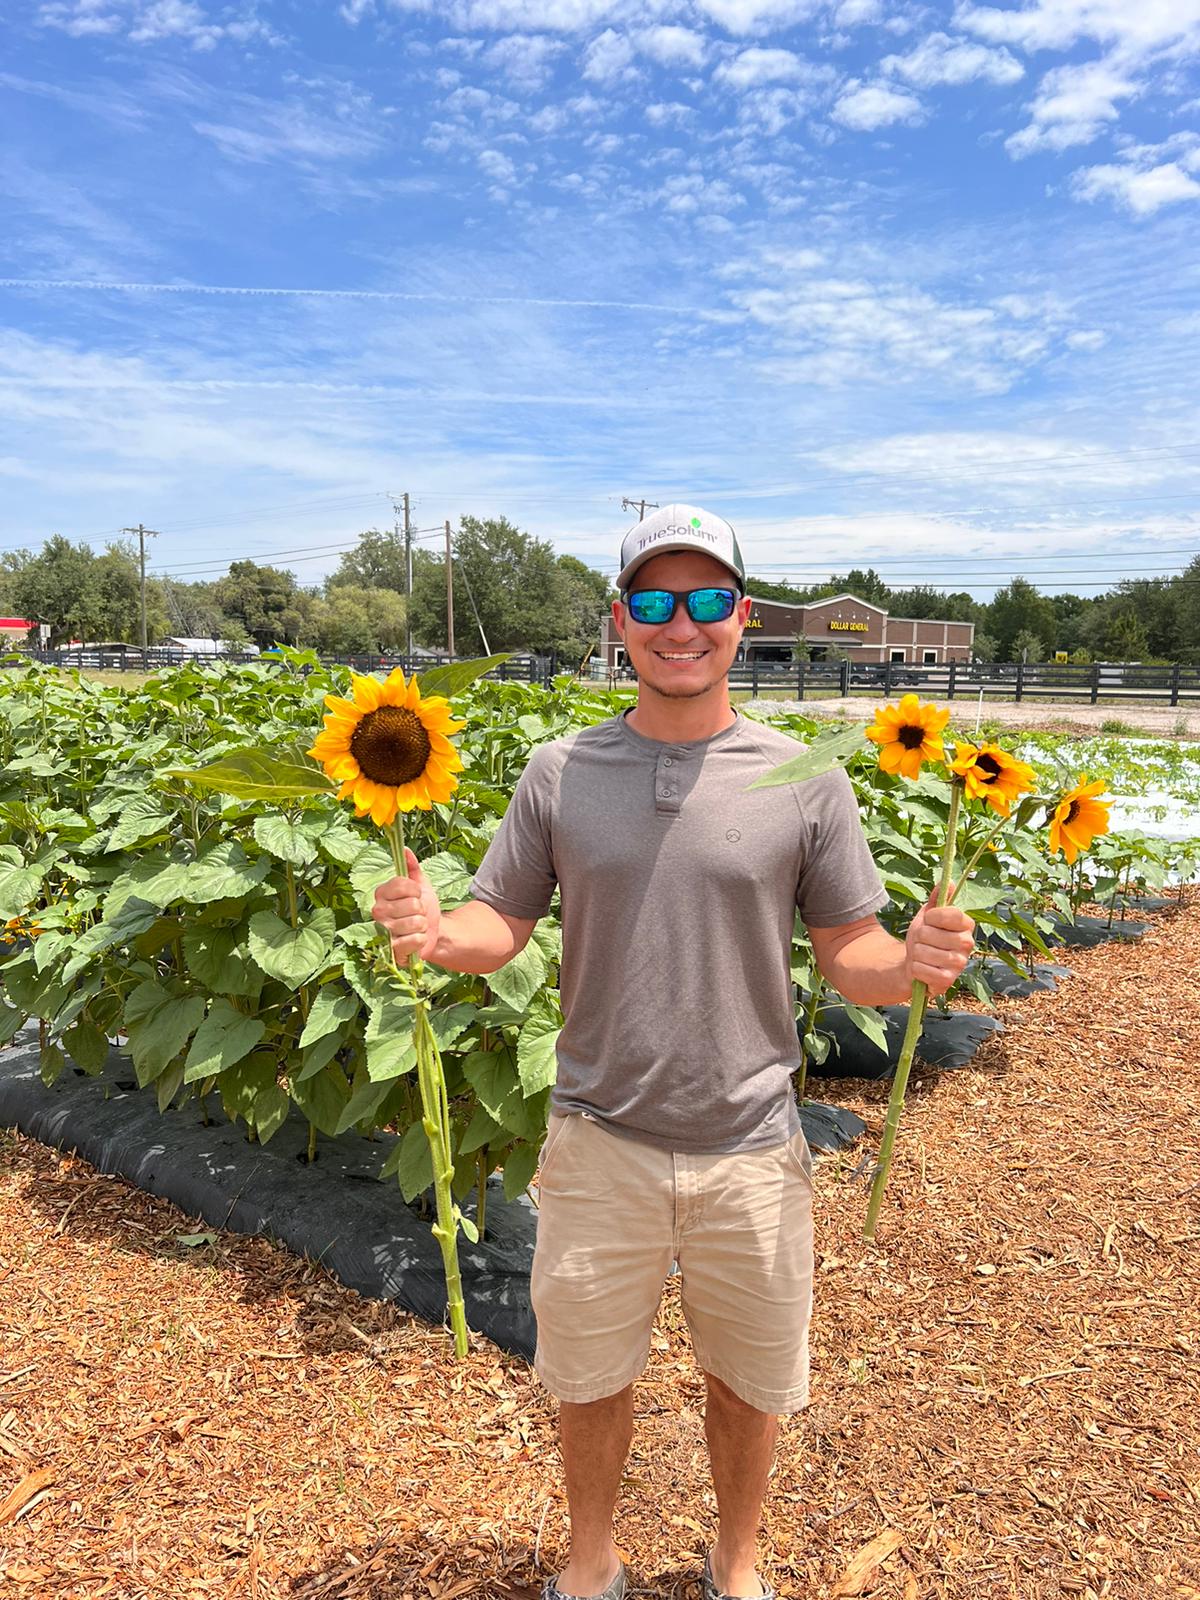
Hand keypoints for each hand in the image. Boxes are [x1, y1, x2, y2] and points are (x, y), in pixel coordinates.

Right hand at [372, 848, 441, 962]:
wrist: (433, 933)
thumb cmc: (424, 908)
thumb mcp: (421, 885)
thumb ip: (412, 867)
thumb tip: (405, 850)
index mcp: (381, 893)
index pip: (401, 884)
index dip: (416, 890)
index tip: (417, 895)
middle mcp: (377, 911)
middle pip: (412, 904)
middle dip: (421, 910)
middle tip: (417, 914)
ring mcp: (382, 932)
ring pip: (416, 922)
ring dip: (423, 925)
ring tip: (417, 927)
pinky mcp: (391, 951)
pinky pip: (415, 939)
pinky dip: (421, 939)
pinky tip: (416, 940)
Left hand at [905, 886, 975, 994]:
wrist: (916, 964)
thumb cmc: (925, 937)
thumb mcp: (927, 915)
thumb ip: (937, 898)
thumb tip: (949, 881)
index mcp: (966, 925)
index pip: (952, 914)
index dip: (932, 916)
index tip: (928, 920)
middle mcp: (968, 944)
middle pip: (930, 933)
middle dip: (918, 936)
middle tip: (923, 941)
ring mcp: (959, 964)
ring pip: (922, 951)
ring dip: (915, 953)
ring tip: (922, 955)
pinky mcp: (948, 981)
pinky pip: (921, 968)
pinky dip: (915, 968)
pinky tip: (922, 969)